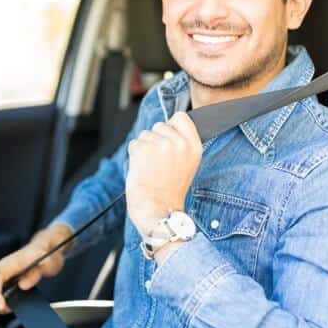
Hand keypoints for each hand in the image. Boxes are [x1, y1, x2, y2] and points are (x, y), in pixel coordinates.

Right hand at [0, 224, 71, 313]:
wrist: (46, 247)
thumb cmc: (45, 255)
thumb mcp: (46, 265)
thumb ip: (34, 275)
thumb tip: (22, 286)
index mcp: (9, 264)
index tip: (2, 306)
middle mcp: (2, 266)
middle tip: (6, 310)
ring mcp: (2, 270)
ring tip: (7, 307)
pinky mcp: (5, 274)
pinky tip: (7, 302)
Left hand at [126, 111, 201, 236]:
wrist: (157, 209)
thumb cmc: (169, 191)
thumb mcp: (187, 164)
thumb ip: (181, 143)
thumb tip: (168, 125)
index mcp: (194, 145)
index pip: (181, 117)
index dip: (171, 127)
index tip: (168, 141)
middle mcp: (179, 142)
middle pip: (160, 124)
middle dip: (155, 139)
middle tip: (159, 163)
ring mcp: (161, 144)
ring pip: (145, 134)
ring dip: (144, 148)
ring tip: (151, 168)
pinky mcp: (143, 148)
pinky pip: (134, 143)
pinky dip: (134, 155)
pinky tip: (143, 169)